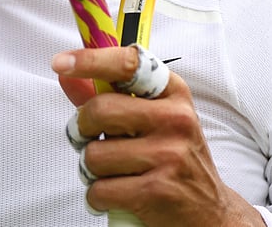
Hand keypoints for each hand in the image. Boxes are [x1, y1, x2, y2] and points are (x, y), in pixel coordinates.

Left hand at [53, 46, 262, 226]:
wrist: (210, 212)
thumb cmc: (172, 159)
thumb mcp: (150, 120)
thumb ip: (106, 96)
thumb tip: (66, 74)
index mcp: (172, 93)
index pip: (128, 64)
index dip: (90, 60)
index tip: (61, 63)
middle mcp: (175, 119)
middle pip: (99, 111)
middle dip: (82, 130)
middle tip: (90, 141)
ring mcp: (169, 155)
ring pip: (94, 155)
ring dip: (92, 170)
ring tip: (113, 172)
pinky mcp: (158, 190)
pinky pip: (100, 190)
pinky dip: (97, 198)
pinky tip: (114, 196)